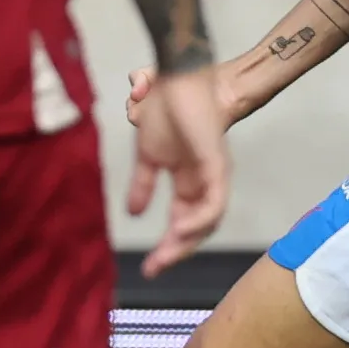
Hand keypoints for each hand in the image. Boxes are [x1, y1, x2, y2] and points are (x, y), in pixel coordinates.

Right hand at [124, 67, 233, 276]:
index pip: (181, 223)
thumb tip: (132, 212)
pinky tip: (179, 228)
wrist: (176, 78)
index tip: (149, 267)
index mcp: (188, 183)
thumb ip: (143, 184)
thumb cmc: (165, 110)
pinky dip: (199, 219)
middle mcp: (205, 183)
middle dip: (176, 251)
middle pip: (197, 229)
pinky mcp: (216, 165)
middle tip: (154, 269)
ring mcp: (213, 175)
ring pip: (208, 221)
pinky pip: (214, 202)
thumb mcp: (148, 155)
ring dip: (187, 241)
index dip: (167, 246)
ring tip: (166, 253)